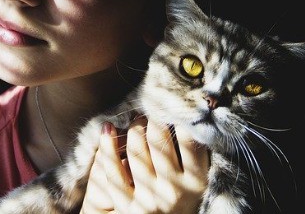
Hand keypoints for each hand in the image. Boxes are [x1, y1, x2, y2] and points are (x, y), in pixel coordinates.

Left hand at [80, 116, 208, 212]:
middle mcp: (173, 191)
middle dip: (153, 118)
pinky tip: (107, 129)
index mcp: (195, 182)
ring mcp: (148, 199)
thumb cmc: (184, 198)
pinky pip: (112, 171)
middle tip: (153, 108)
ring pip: (136, 151)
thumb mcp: (197, 179)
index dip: (181, 115)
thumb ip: (194, 152)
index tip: (174, 101)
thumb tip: (186, 112)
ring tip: (137, 119)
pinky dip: (107, 146)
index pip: (190, 140)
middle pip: (159, 140)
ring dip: (134, 128)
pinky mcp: (126, 206)